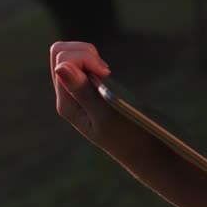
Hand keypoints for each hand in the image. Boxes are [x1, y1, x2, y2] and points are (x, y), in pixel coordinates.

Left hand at [49, 41, 155, 157]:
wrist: (144, 154)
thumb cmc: (130, 138)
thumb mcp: (107, 116)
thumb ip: (83, 91)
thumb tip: (61, 67)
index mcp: (67, 103)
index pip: (62, 61)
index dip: (84, 58)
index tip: (107, 73)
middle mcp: (69, 95)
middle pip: (61, 53)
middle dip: (85, 53)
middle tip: (106, 71)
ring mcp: (79, 91)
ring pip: (72, 55)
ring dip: (90, 57)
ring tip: (107, 74)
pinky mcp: (92, 89)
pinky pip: (84, 64)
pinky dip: (96, 62)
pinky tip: (108, 76)